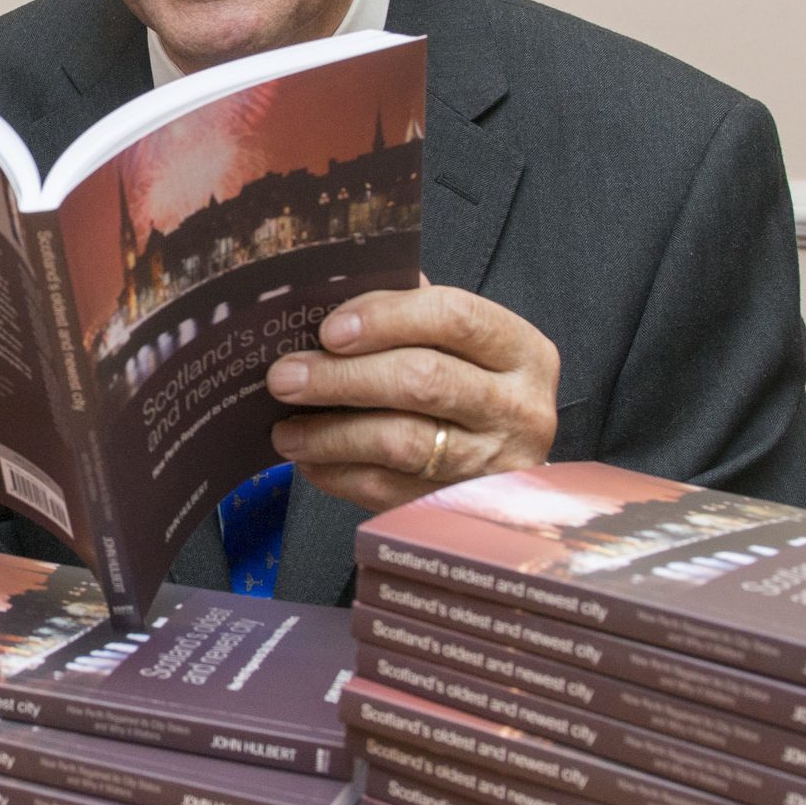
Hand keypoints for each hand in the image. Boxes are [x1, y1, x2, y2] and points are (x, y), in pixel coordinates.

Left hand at [266, 284, 558, 513]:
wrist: (502, 461)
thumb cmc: (464, 383)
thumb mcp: (456, 344)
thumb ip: (407, 312)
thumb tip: (325, 299)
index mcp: (520, 351)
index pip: (454, 317)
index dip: (386, 318)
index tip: (328, 330)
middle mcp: (518, 408)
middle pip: (422, 381)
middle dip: (341, 377)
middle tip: (284, 377)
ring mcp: (492, 464)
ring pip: (401, 441)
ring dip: (329, 433)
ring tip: (285, 428)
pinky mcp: (459, 506)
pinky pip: (387, 490)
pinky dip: (337, 472)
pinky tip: (309, 459)